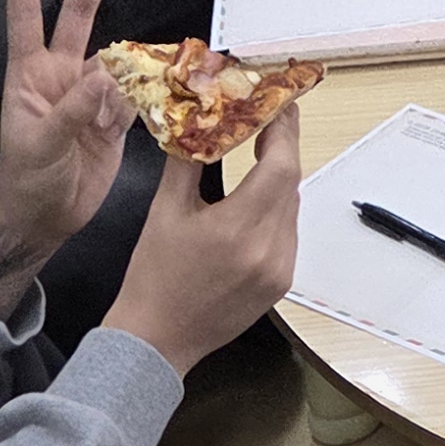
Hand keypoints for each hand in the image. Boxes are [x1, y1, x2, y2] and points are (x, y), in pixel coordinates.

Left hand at [0, 0, 129, 304]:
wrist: (45, 219)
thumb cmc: (27, 179)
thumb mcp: (41, 144)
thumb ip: (73, 109)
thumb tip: (106, 74)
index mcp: (32, 77)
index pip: (25, 21)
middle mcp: (62, 76)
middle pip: (80, 19)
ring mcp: (91, 95)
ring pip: (120, 58)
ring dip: (138, 57)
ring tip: (149, 73)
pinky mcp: (117, 117)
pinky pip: (140, 92)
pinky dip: (154, 88)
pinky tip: (166, 91)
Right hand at [103, 105, 302, 374]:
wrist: (155, 341)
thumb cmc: (153, 276)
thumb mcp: (164, 212)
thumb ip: (186, 161)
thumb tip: (197, 120)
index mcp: (237, 230)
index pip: (280, 166)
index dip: (283, 131)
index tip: (277, 103)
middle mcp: (268, 250)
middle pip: (290, 183)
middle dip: (282, 148)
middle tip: (270, 118)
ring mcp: (280, 270)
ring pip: (292, 207)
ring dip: (280, 178)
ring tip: (263, 152)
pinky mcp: (282, 283)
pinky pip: (289, 233)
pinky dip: (278, 210)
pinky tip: (259, 199)